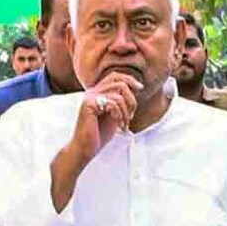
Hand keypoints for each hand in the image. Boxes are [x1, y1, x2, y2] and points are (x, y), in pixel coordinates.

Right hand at [50, 73, 141, 210]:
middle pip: (119, 82)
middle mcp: (92, 92)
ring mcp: (89, 97)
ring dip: (127, 111)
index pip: (115, 76)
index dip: (129, 79)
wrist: (85, 148)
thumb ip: (121, 102)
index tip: (140, 88)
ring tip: (125, 124)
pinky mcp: (89, 105)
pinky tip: (119, 126)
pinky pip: (113, 103)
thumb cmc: (99, 134)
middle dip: (131, 98)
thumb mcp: (115, 114)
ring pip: (119, 94)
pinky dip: (121, 115)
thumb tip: (135, 89)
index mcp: (97, 92)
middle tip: (132, 115)